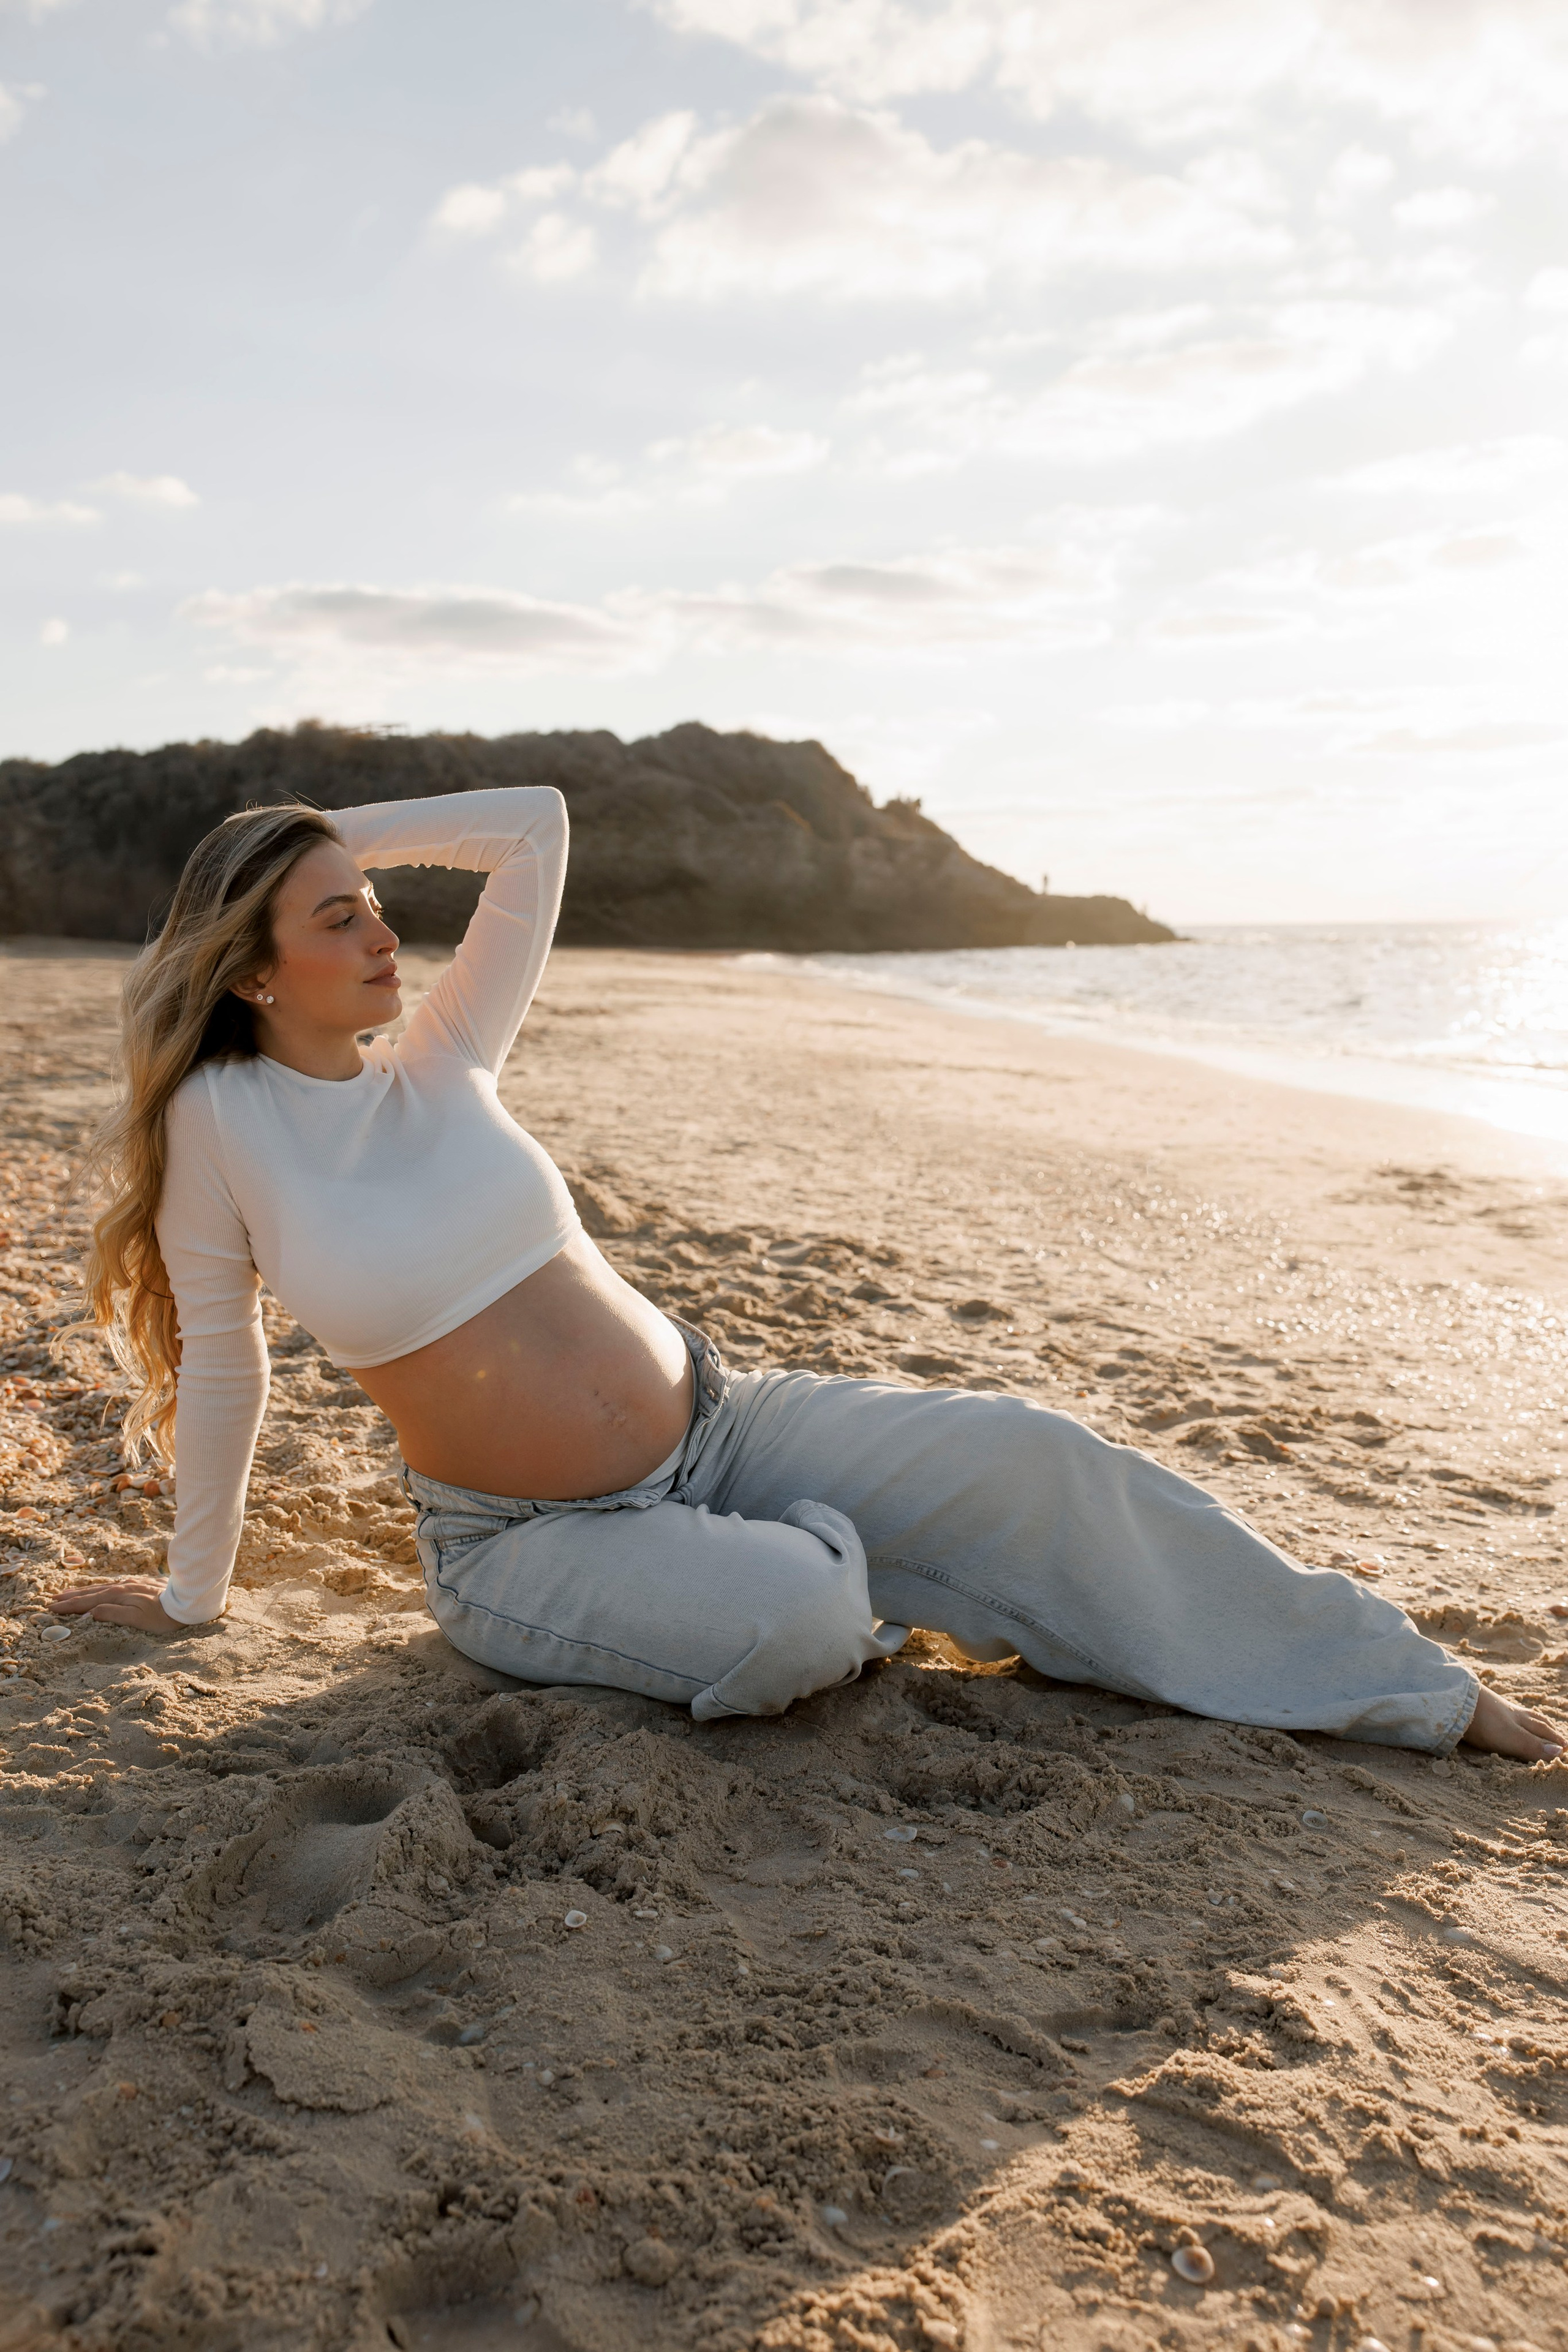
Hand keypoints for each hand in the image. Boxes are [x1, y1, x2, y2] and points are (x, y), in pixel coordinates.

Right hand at [49, 1578, 182, 1634]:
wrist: (189, 1601)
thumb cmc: (164, 1616)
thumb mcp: (138, 1619)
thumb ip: (113, 1614)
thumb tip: (90, 1612)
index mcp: (120, 1596)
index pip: (88, 1601)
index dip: (70, 1606)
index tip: (52, 1608)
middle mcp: (123, 1587)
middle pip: (92, 1592)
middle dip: (72, 1597)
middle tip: (53, 1600)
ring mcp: (131, 1585)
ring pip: (101, 1587)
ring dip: (83, 1591)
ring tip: (68, 1593)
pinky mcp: (140, 1585)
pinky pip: (112, 1586)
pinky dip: (99, 1588)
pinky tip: (98, 1590)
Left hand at [1461, 1683, 1564, 1763]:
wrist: (1454, 1698)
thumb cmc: (1482, 1720)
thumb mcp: (1510, 1737)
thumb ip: (1531, 1745)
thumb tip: (1559, 1752)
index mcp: (1520, 1721)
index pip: (1543, 1731)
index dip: (1555, 1740)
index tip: (1566, 1747)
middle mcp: (1511, 1713)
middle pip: (1535, 1722)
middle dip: (1549, 1731)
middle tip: (1560, 1739)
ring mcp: (1496, 1708)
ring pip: (1521, 1715)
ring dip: (1534, 1722)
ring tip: (1540, 1725)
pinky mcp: (1481, 1706)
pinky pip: (1504, 1712)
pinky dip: (1514, 1716)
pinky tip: (1507, 1715)